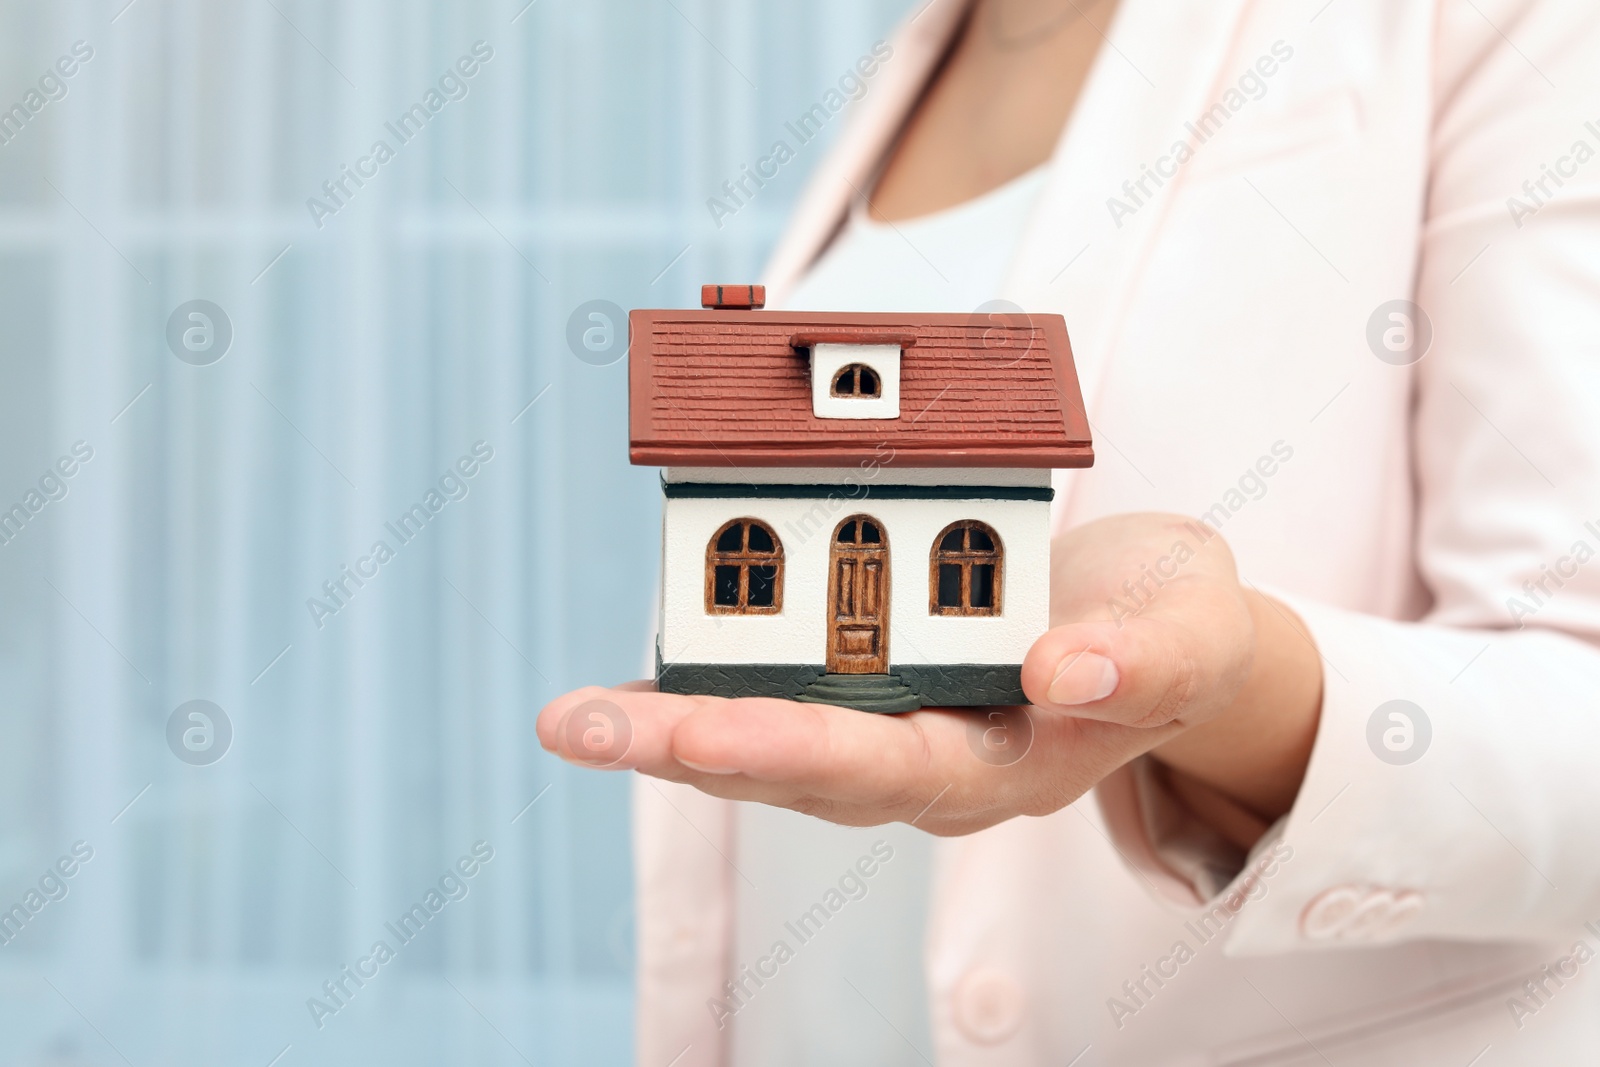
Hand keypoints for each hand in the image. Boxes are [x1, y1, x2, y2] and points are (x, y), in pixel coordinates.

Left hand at [537, 514, 1322, 840]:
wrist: (1155, 626)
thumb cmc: (1173, 626)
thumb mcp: (1192, 629)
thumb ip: (1144, 658)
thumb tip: (1062, 672)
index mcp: (1012, 764)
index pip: (897, 770)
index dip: (800, 749)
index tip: (708, 728)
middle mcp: (932, 766)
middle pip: (798, 772)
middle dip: (686, 750)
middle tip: (579, 726)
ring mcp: (890, 732)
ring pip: (765, 743)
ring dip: (665, 731)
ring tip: (568, 716)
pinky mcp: (862, 687)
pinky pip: (769, 692)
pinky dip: (698, 682)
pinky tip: (624, 681)